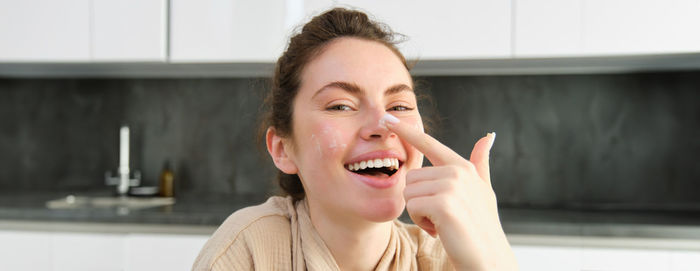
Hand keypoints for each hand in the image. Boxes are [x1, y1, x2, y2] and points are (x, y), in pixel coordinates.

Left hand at [384, 115, 517, 269]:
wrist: (488, 258)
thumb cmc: (481, 226)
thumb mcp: (483, 190)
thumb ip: (480, 163)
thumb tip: (489, 136)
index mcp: (463, 167)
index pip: (430, 144)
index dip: (407, 131)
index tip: (387, 117)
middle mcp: (458, 172)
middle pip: (411, 178)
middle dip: (420, 201)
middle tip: (442, 216)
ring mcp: (452, 186)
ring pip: (409, 193)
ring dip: (420, 213)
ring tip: (443, 222)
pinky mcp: (444, 204)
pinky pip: (412, 207)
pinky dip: (422, 222)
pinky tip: (441, 229)